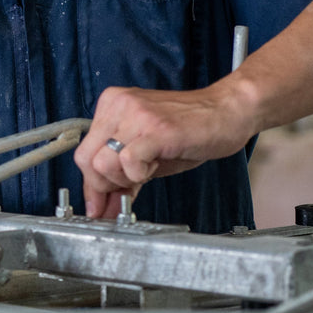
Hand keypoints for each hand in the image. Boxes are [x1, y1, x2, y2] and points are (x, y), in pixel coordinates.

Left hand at [74, 82, 256, 218]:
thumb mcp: (148, 152)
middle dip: (105, 186)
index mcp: (111, 106)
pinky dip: (139, 175)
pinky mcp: (156, 129)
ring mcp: (136, 115)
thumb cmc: (191, 129)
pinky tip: (155, 167)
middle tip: (128, 191)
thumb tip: (103, 207)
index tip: (100, 206)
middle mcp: (118, 106)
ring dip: (124, 180)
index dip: (92, 185)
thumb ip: (122, 175)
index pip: (84, 153)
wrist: (228, 111)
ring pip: (102, 163)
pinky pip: (128, 161)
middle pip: (86, 160)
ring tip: (149, 170)